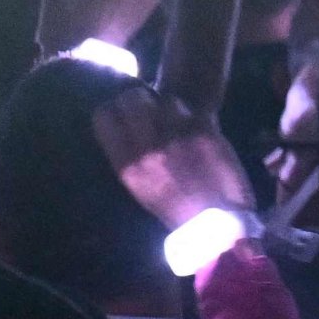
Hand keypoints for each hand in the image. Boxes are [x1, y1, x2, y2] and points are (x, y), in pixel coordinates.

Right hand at [90, 86, 257, 232]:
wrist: (215, 220)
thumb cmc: (176, 208)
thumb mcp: (140, 186)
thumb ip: (131, 156)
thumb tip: (126, 127)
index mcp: (126, 165)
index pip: (104, 117)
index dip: (114, 108)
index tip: (124, 111)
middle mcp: (146, 147)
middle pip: (132, 98)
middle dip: (140, 99)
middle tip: (150, 108)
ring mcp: (175, 136)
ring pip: (165, 99)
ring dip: (171, 106)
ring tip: (177, 120)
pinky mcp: (203, 130)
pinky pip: (191, 108)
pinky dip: (193, 114)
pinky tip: (197, 125)